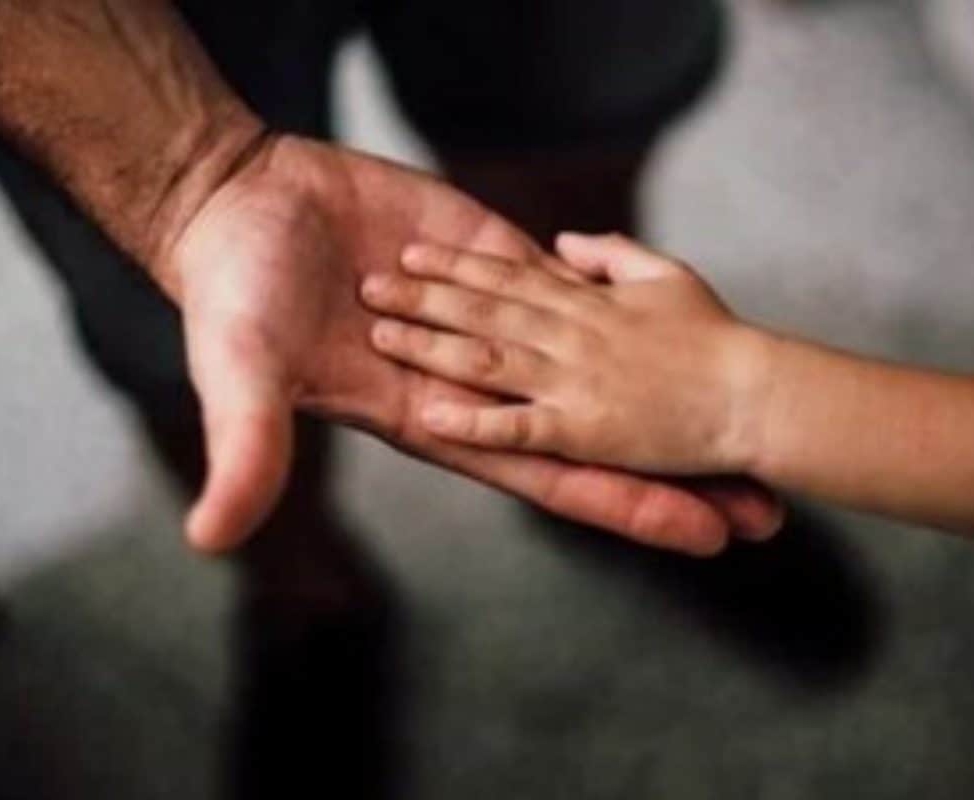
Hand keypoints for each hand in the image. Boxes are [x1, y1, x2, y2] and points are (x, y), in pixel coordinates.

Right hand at [166, 138, 782, 555]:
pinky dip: (623, 302)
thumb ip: (244, 450)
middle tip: (762, 506)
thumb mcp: (241, 376)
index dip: (628, 507)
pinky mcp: (492, 256)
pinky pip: (571, 286)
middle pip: (598, 432)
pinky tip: (684, 320)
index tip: (703, 536)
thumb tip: (211, 538)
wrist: (240, 205)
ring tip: (745, 412)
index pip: (554, 474)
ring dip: (667, 390)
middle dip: (673, 471)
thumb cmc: (234, 298)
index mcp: (439, 418)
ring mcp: (493, 318)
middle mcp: (481, 380)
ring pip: (600, 361)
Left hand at [360, 233, 772, 475]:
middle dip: (423, 296)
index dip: (456, 264)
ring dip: (431, 345)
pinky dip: (474, 421)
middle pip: (483, 310)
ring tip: (381, 335)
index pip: (508, 276)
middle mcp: (570, 336)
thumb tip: (564, 242)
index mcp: (588, 303)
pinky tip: (430, 414)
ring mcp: (573, 384)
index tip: (412, 251)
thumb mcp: (666, 276)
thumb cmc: (719, 338)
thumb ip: (612, 255)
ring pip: (487, 358)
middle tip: (368, 285)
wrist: (757, 394)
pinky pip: (518, 427)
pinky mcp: (583, 431)